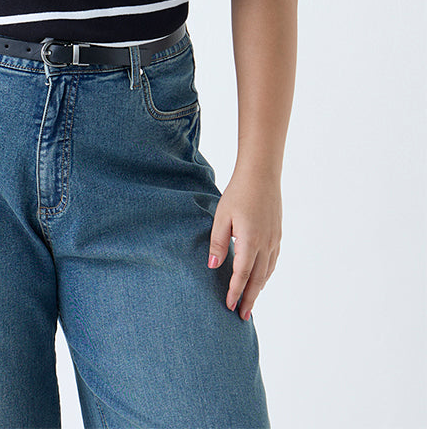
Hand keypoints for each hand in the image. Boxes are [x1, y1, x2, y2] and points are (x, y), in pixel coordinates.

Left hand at [207, 166, 281, 319]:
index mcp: (249, 242)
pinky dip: (266, 275)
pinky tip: (261, 278)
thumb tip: (213, 267)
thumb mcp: (222, 217)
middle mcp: (265, 245)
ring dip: (258, 289)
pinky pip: (273, 262)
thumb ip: (218, 243)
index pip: (241, 275)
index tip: (229, 306)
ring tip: (250, 302)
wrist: (261, 175)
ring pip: (267, 272)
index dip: (235, 292)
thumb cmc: (238, 193)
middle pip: (257, 279)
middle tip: (242, 316)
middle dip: (249, 298)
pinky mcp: (277, 235)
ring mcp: (274, 240)